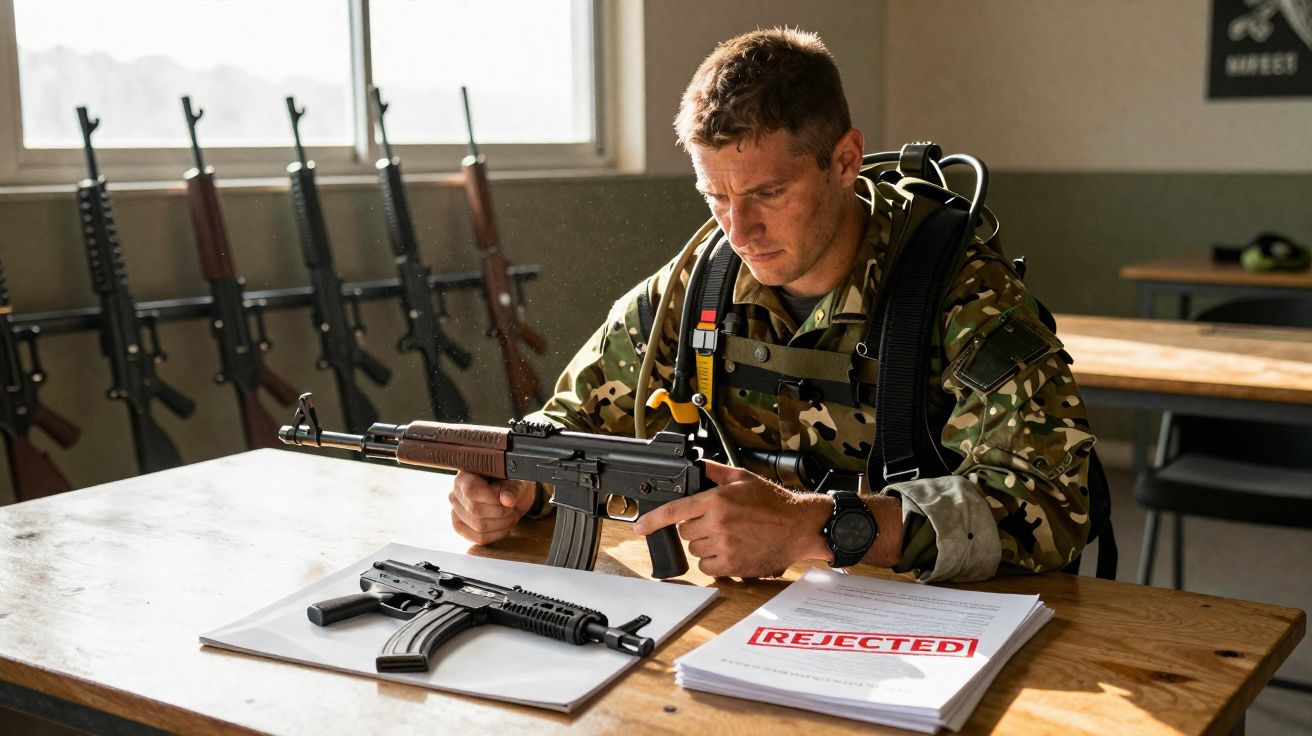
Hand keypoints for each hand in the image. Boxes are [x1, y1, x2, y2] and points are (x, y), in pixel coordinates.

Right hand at [449, 471, 537, 544]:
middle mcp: (455, 493)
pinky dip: (497, 534)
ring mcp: (455, 512)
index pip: (471, 491)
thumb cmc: (510, 483)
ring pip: (479, 526)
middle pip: (475, 510)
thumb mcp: (516, 481)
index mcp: (465, 476)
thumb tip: (507, 499)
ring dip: (502, 523)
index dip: (492, 497)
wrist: (510, 494)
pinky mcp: (461, 527)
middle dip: (501, 511)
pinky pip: (479, 538)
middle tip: (511, 506)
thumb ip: (513, 488)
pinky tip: (504, 525)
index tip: (505, 495)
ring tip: (509, 514)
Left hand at [631, 461, 830, 577]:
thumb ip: (715, 471)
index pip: (674, 511)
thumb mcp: (743, 478)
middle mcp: (717, 523)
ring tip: (728, 535)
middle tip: (717, 522)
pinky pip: (707, 567)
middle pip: (685, 531)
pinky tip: (729, 550)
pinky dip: (713, 561)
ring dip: (704, 544)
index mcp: (717, 500)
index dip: (652, 521)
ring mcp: (724, 546)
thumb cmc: (774, 502)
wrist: (799, 527)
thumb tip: (697, 465)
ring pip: (695, 549)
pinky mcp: (732, 565)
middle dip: (696, 527)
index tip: (638, 528)